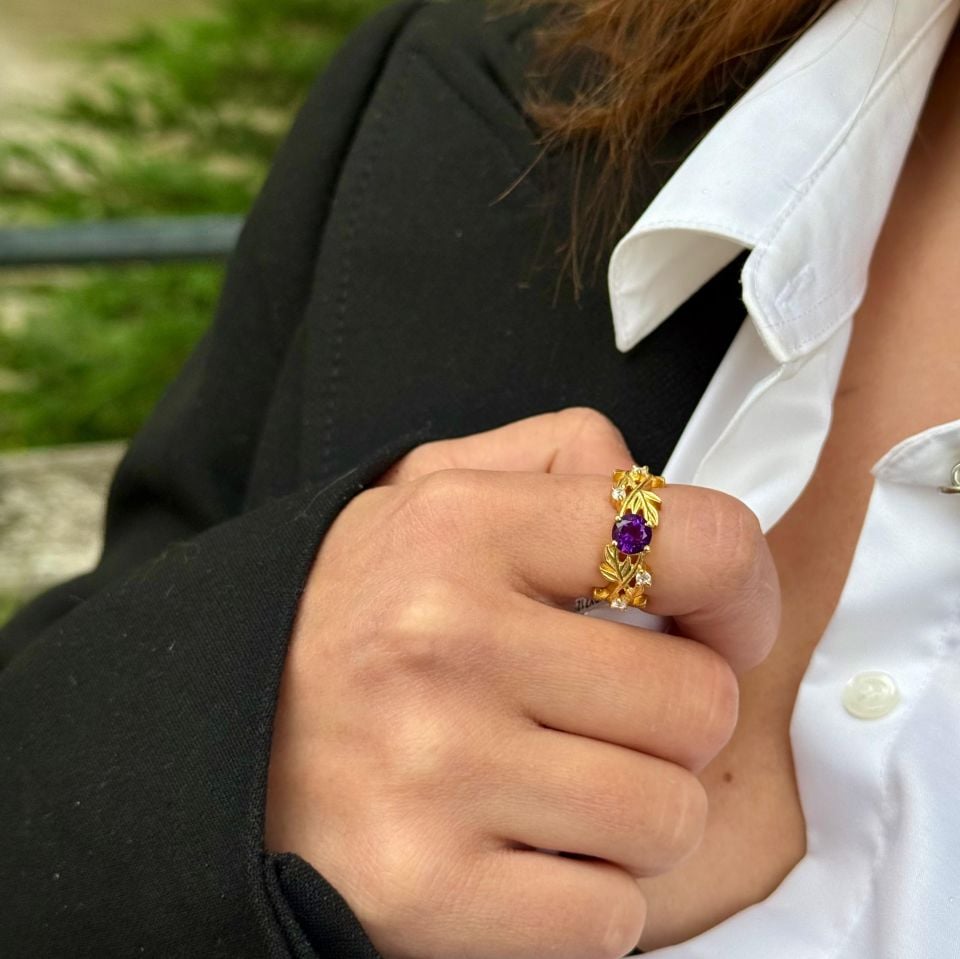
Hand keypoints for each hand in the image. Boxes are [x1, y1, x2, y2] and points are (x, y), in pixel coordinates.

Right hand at [265, 408, 779, 958]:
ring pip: (669, 820)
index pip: (700, 541)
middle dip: (672, 720)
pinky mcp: (423, 895)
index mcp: (462, 528)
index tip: (725, 623)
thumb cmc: (349, 617)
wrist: (210, 744)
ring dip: (633, 812)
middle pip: (699, 704)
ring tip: (553, 781)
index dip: (745, 591)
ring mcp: (434, 774)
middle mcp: (445, 642)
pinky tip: (518, 852)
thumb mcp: (426, 494)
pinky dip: (586, 898)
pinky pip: (609, 917)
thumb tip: (659, 491)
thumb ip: (554, 458)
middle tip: (600, 714)